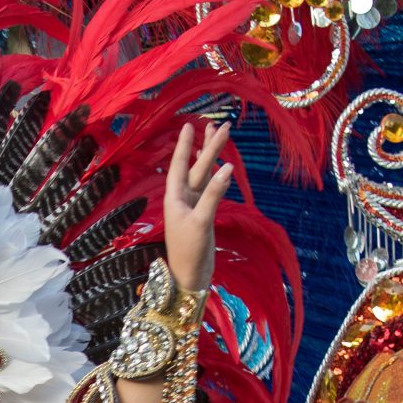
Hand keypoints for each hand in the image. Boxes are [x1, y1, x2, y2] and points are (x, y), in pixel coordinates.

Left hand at [163, 120, 232, 295]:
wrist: (189, 277)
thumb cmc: (189, 252)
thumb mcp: (201, 221)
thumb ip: (214, 194)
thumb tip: (228, 168)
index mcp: (174, 198)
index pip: (179, 164)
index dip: (185, 145)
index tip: (189, 125)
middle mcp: (182, 199)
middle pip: (196, 166)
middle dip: (208, 146)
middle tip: (221, 125)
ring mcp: (193, 206)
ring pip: (204, 175)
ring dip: (212, 157)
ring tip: (220, 136)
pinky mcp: (203, 215)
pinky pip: (210, 188)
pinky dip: (217, 175)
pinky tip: (222, 165)